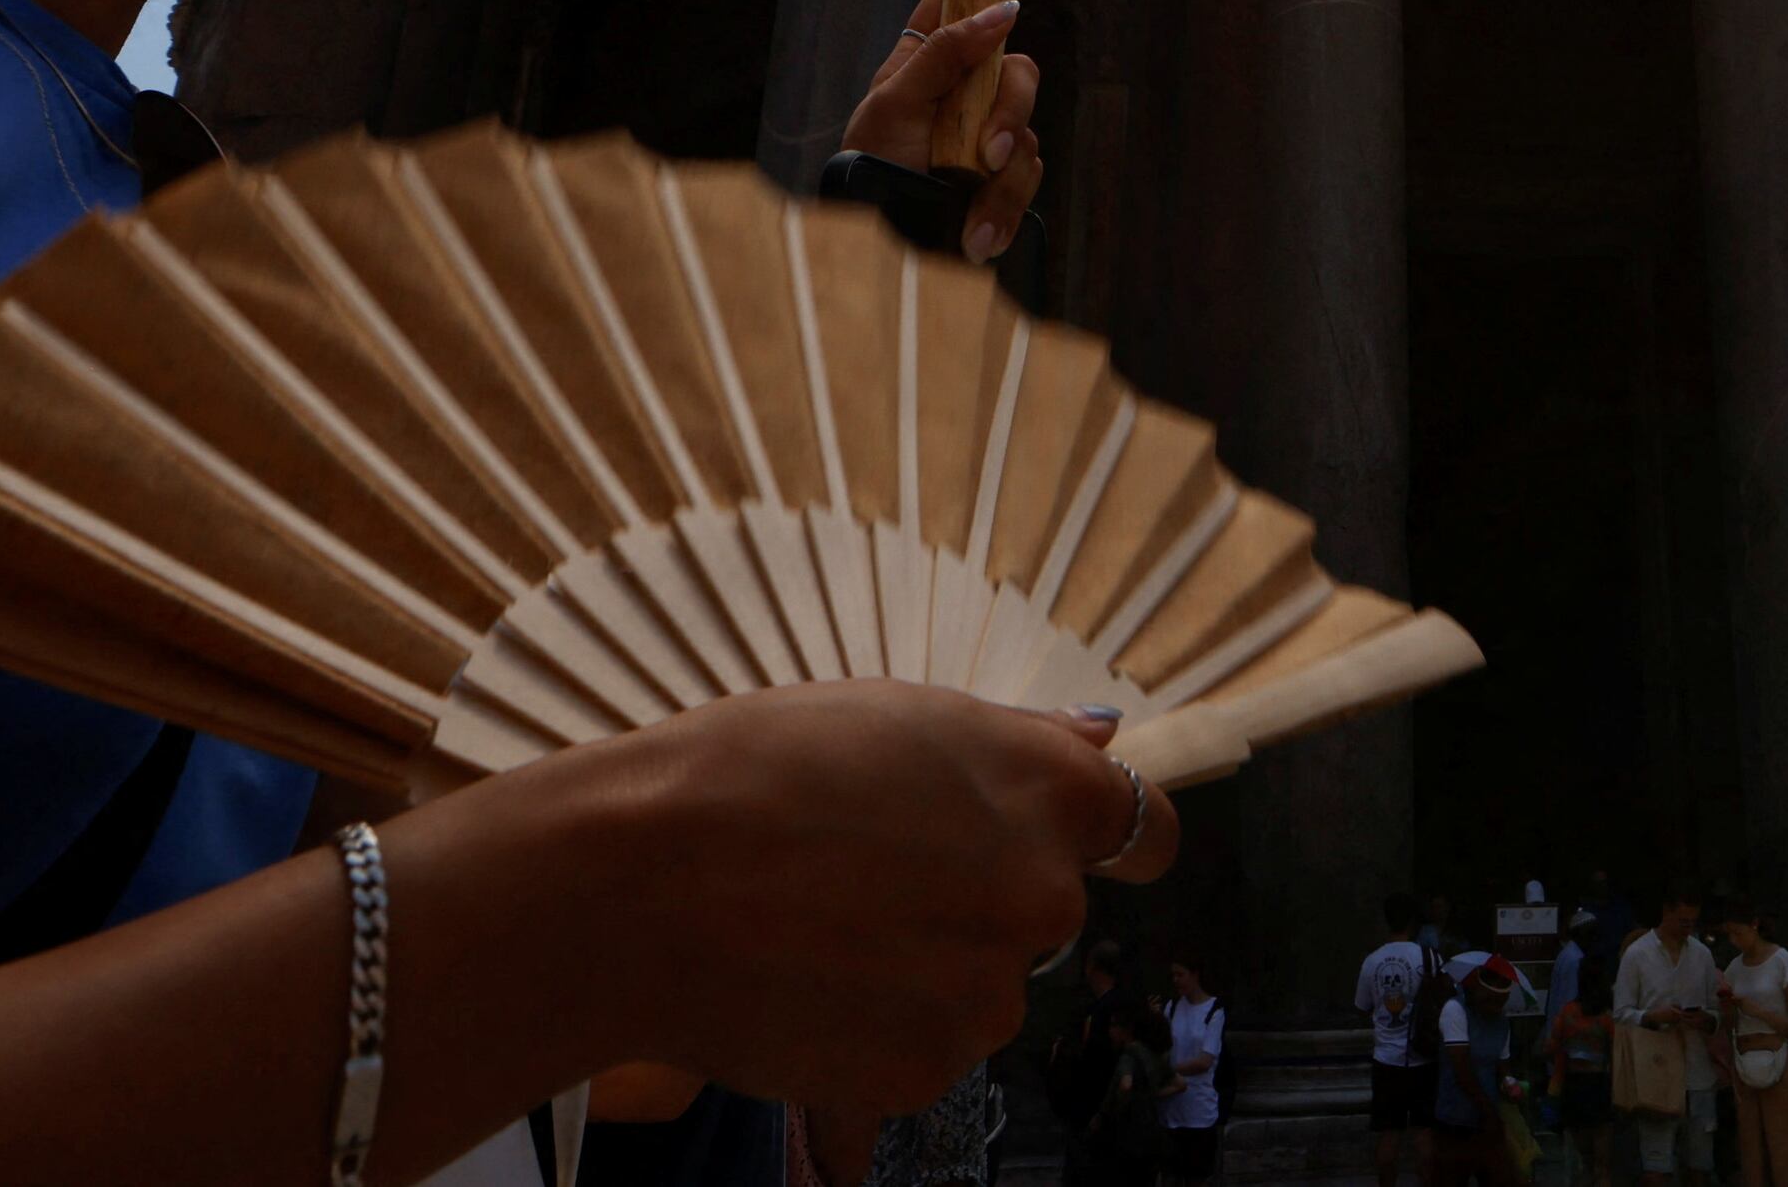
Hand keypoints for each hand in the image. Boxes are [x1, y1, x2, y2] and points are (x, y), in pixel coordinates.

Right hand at [594, 678, 1171, 1112]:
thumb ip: (1014, 741)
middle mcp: (1040, 898)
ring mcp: (985, 997)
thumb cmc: (755, 771)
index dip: (1108, 842)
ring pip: (975, 988)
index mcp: (1046, 790)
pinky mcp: (925, 1073)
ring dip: (921, 970)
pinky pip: (917, 1049)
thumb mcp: (896, 714)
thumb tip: (1100, 737)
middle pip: (1040, 914)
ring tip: (814, 927)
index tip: (1066, 847)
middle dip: (978, 903)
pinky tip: (802, 984)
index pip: (1145, 831)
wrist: (642, 883)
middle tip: (869, 879)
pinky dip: (873, 1028)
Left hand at [842, 0, 1062, 259]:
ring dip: (1003, 174)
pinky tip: (976, 236)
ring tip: (968, 211)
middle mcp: (964, 89)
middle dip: (1010, 112)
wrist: (881, 236)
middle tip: (986, 155)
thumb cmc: (872, 165)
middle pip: (1018, 69)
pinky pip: (1029, 175)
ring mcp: (985, 132)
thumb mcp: (895, 103)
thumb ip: (946, 54)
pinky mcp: (1000, 176)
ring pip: (1028, 129)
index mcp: (929, 58)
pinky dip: (1005, 207)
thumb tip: (1003, 10)